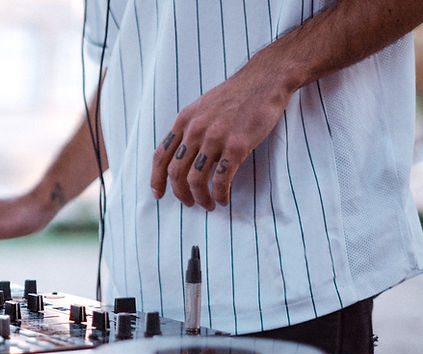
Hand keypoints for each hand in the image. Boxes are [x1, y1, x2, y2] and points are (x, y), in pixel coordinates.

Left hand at [150, 58, 293, 209]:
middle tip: (190, 204)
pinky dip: (220, 194)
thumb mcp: (203, 107)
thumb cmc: (236, 95)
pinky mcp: (237, 145)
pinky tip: (224, 199)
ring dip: (200, 198)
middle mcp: (195, 130)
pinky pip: (221, 179)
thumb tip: (183, 155)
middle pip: (175, 172)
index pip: (161, 156)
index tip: (158, 194)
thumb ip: (190, 128)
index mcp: (184, 121)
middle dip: (180, 194)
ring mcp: (215, 137)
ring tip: (209, 205)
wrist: (266, 79)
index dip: (156, 179)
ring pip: (196, 179)